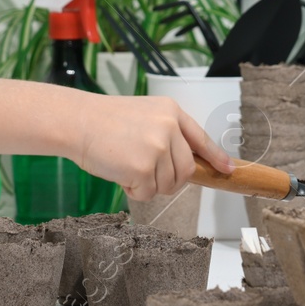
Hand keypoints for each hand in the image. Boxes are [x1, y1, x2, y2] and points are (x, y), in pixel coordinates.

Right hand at [73, 95, 234, 200]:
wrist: (77, 121)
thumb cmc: (103, 121)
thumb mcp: (143, 115)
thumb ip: (166, 134)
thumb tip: (182, 164)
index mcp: (171, 112)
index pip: (200, 138)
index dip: (215, 157)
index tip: (227, 169)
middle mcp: (169, 127)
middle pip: (185, 171)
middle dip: (169, 180)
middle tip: (145, 173)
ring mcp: (158, 147)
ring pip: (167, 185)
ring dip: (147, 184)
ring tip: (125, 164)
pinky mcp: (143, 167)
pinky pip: (147, 193)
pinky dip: (133, 190)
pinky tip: (118, 171)